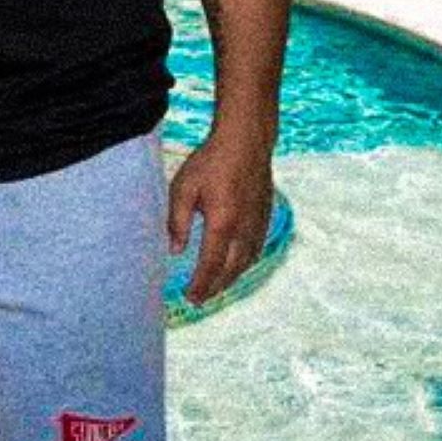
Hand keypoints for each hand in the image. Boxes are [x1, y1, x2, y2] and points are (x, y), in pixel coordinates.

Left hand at [167, 134, 272, 305]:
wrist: (246, 141)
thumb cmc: (211, 161)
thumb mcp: (184, 187)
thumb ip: (177, 221)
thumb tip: (175, 250)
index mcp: (222, 223)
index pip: (211, 265)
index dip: (201, 285)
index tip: (190, 297)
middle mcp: (244, 228)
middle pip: (230, 269)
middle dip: (215, 287)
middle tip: (200, 299)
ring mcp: (258, 223)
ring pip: (246, 261)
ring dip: (230, 278)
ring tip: (215, 287)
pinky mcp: (265, 215)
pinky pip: (256, 248)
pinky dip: (245, 263)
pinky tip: (236, 265)